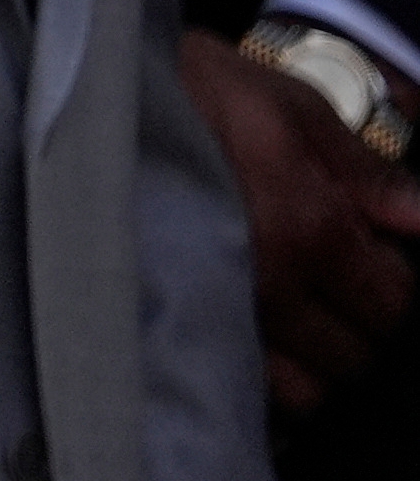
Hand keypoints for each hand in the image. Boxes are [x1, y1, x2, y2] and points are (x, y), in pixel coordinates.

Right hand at [180, 29, 419, 412]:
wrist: (91, 93)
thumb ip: (367, 170)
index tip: (365, 257)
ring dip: (307, 357)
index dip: (388, 281)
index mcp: (310, 229)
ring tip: (288, 310)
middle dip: (352, 321)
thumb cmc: (195, 91)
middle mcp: (270, 285)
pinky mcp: (172, 326)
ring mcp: (217, 313)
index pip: (393, 305)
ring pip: (305, 390)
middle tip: (323, 278)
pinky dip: (258, 373)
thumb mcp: (292, 107)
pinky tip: (247, 328)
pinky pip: (243, 390)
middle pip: (353, 355)